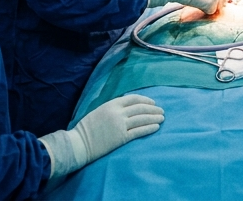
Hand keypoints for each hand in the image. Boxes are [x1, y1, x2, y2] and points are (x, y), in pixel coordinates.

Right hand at [40, 94, 162, 178]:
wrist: (80, 143)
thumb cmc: (86, 128)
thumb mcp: (98, 111)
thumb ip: (112, 108)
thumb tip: (126, 108)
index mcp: (111, 104)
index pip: (133, 99)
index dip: (145, 100)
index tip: (152, 102)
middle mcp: (117, 113)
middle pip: (140, 108)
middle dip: (153, 109)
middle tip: (161, 111)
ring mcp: (120, 125)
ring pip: (142, 119)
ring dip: (154, 118)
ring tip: (162, 118)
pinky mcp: (122, 138)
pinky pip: (139, 131)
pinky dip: (149, 128)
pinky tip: (156, 127)